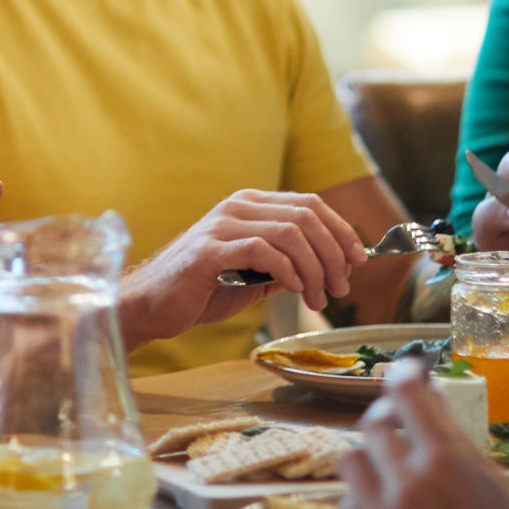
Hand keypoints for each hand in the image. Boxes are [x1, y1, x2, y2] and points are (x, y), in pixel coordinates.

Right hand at [122, 190, 368, 339]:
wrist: (150, 304)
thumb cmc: (200, 290)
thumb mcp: (252, 274)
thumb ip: (284, 264)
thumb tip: (330, 267)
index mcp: (248, 205)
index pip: (309, 204)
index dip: (340, 231)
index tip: (357, 261)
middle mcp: (237, 206)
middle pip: (306, 215)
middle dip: (333, 253)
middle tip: (341, 287)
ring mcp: (222, 225)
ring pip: (290, 233)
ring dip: (315, 268)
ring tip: (319, 298)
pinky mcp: (210, 250)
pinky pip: (263, 251)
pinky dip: (289, 271)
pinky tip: (295, 291)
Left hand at [339, 361, 508, 508]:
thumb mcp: (491, 476)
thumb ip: (453, 438)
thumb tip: (427, 399)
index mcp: (445, 458)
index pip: (405, 393)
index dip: (404, 373)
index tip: (407, 370)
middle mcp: (407, 483)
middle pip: (373, 424)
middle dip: (389, 417)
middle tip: (401, 424)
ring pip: (349, 460)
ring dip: (369, 458)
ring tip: (390, 468)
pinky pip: (348, 505)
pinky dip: (363, 499)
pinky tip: (386, 506)